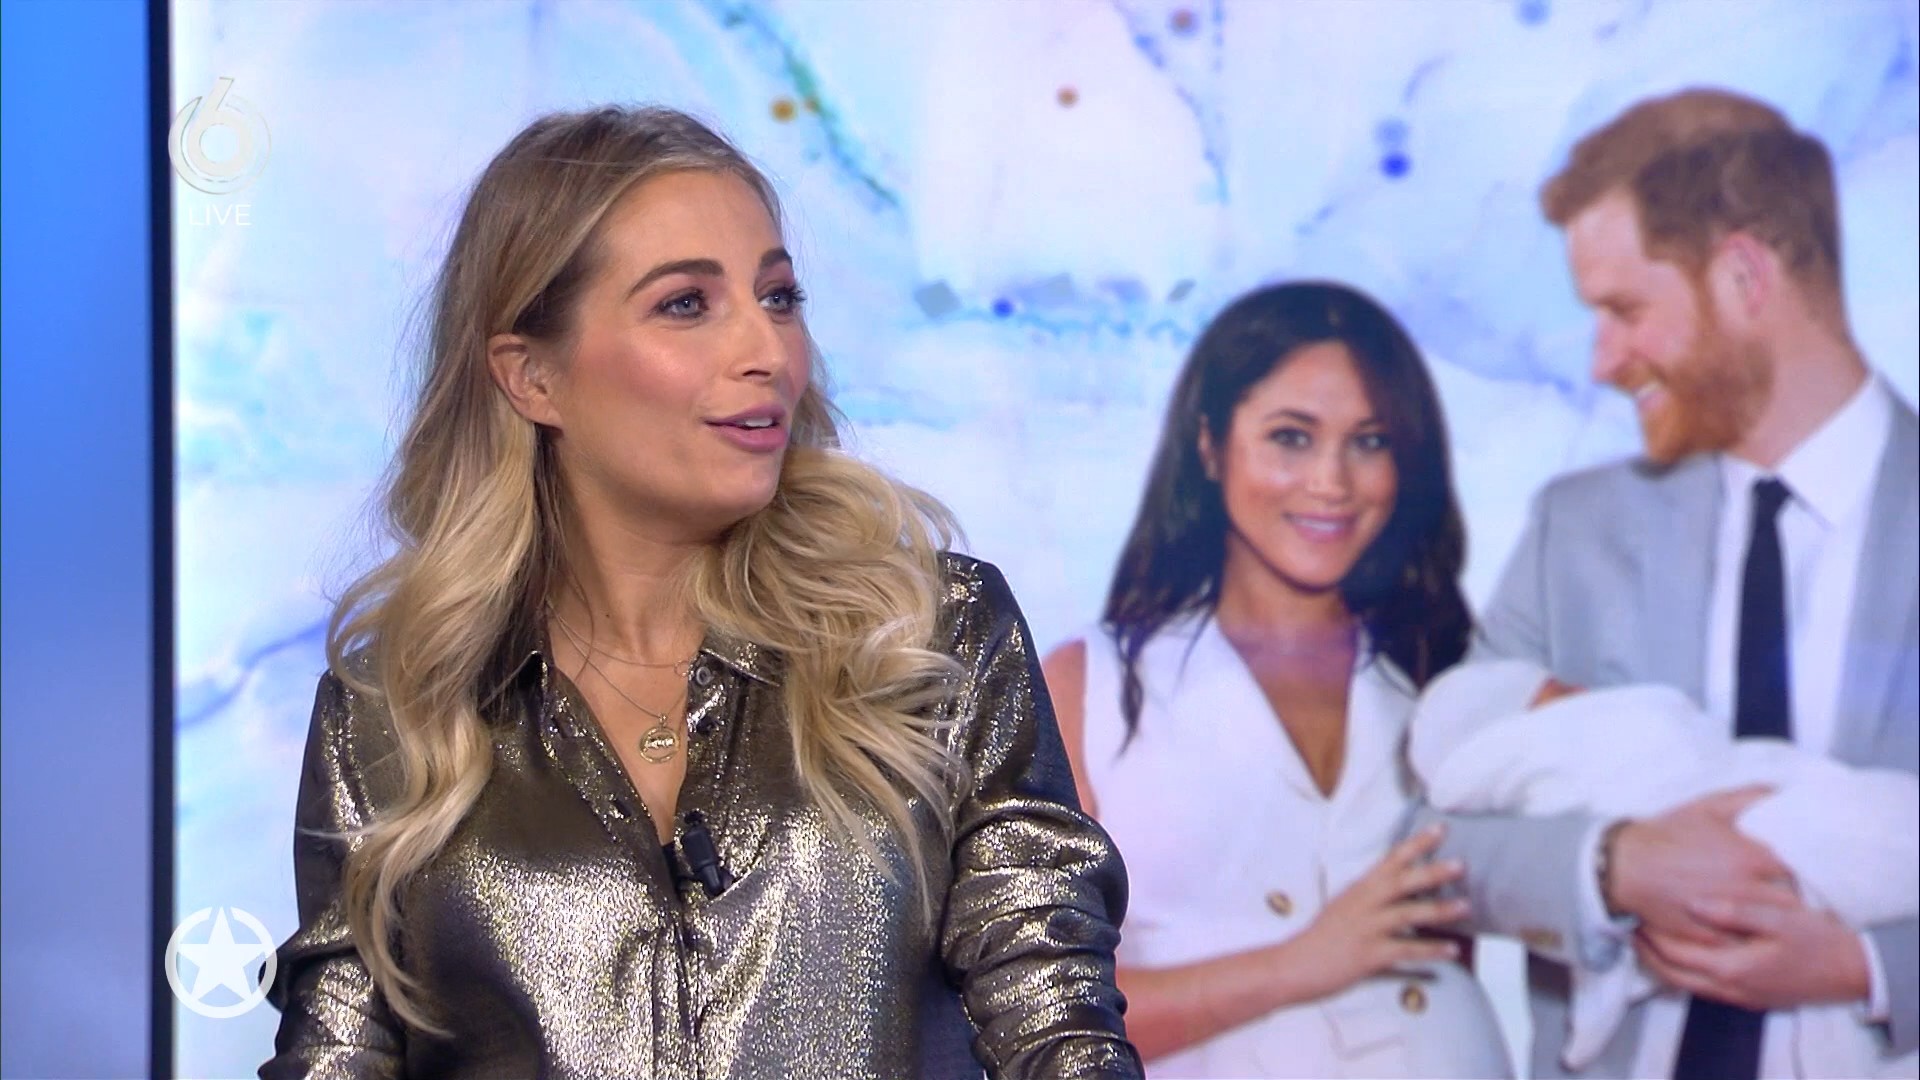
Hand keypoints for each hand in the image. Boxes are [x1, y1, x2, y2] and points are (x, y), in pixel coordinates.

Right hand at [1279, 825, 1468, 1002]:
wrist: (1294, 965)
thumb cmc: (1322, 938)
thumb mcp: (1345, 908)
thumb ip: (1371, 898)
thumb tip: (1401, 892)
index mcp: (1360, 889)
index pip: (1391, 859)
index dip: (1417, 843)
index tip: (1441, 829)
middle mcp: (1364, 904)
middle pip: (1402, 881)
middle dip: (1432, 871)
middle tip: (1461, 865)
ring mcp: (1367, 928)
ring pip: (1407, 914)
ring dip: (1439, 910)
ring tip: (1466, 906)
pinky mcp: (1369, 954)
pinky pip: (1406, 950)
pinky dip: (1431, 950)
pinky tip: (1452, 950)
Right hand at [1608, 786, 1796, 943]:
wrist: (1624, 866)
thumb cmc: (1668, 834)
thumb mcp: (1707, 807)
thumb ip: (1749, 797)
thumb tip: (1781, 791)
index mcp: (1750, 857)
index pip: (1799, 870)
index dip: (1804, 871)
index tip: (1805, 872)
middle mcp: (1745, 889)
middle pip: (1791, 902)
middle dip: (1794, 899)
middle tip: (1796, 896)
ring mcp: (1729, 916)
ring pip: (1769, 927)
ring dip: (1776, 923)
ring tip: (1777, 919)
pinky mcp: (1711, 938)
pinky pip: (1743, 945)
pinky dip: (1750, 940)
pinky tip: (1751, 935)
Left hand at [1634, 897, 1870, 1009]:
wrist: (1852, 973)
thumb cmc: (1817, 940)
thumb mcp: (1779, 918)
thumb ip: (1735, 911)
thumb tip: (1693, 902)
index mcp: (1731, 968)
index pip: (1674, 954)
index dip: (1650, 934)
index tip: (1634, 911)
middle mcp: (1729, 989)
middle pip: (1670, 974)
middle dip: (1646, 951)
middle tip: (1628, 924)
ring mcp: (1739, 996)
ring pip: (1684, 984)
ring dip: (1661, 962)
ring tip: (1646, 935)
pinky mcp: (1748, 996)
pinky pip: (1702, 986)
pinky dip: (1683, 970)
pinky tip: (1681, 950)